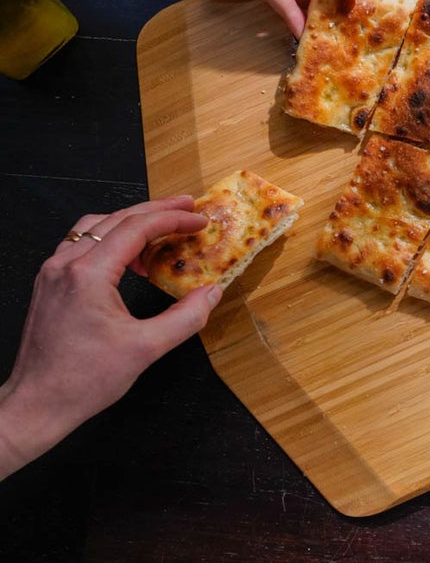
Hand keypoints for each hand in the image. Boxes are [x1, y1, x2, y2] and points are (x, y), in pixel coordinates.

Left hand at [0, 197, 222, 479]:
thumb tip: (212, 293)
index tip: (200, 219)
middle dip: (156, 210)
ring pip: (95, 227)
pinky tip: (128, 257)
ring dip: (131, 221)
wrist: (36, 403)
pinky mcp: (48, 283)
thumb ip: (186, 317)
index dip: (173, 220)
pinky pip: (81, 244)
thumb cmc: (85, 380)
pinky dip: (109, 239)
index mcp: (88, 274)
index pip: (137, 228)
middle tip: (189, 207)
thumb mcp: (146, 349)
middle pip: (116, 219)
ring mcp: (53, 272)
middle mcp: (66, 264)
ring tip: (162, 229)